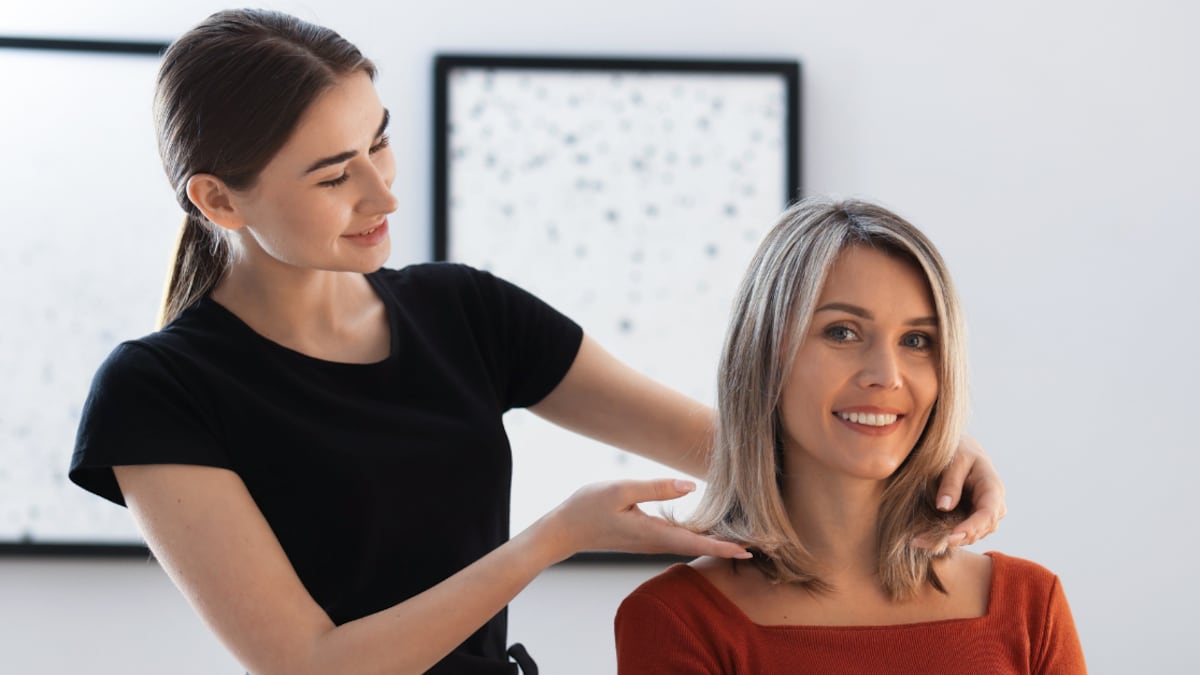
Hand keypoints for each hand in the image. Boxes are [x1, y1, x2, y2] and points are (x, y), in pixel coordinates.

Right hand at [538, 479, 751, 562]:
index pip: (696, 542)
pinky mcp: (644, 537)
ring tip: (742, 538)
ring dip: (715, 543)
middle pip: (698, 546)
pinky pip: (678, 539)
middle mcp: (655, 542)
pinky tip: (708, 531)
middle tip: (759, 546)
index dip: (723, 547)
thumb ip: (657, 488)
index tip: (748, 551)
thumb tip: (691, 486)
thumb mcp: (621, 491)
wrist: (563, 530)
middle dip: (727, 547)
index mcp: (653, 533)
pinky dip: (698, 537)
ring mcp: (649, 542)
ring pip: (689, 544)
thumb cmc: (588, 507)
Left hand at [921, 434, 1006, 547]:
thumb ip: (951, 482)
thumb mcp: (955, 460)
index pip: (987, 514)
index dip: (971, 528)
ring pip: (972, 535)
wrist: (962, 450)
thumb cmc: (960, 450)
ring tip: (919, 542)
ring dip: (948, 541)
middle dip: (956, 539)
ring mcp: (984, 514)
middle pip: (980, 529)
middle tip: (927, 543)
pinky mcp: (972, 518)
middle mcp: (993, 505)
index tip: (951, 538)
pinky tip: (923, 539)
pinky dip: (945, 537)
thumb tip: (944, 507)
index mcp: (993, 488)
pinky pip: (963, 532)